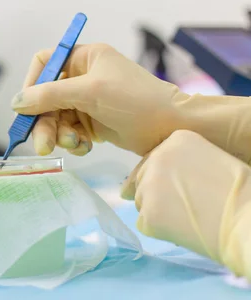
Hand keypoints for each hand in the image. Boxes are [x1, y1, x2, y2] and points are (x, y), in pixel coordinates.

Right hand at [12, 44, 186, 155]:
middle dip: (44, 121)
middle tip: (42, 146)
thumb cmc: (135, 100)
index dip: (32, 84)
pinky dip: (73, 141)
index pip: (45, 64)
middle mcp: (83, 77)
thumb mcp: (90, 93)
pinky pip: (70, 131)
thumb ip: (50, 95)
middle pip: (46, 97)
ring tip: (73, 145)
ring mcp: (88, 101)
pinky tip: (85, 147)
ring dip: (59, 134)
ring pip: (56, 117)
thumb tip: (16, 103)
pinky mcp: (93, 122)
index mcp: (84, 58)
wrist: (173, 128)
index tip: (26, 107)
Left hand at [122, 130, 250, 278]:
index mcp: (174, 140)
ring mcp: (149, 187)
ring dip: (157, 211)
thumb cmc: (237, 190)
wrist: (248, 218)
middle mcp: (156, 158)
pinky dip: (158, 230)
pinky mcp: (148, 215)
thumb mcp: (208, 160)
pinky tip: (182, 230)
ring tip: (186, 216)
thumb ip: (176, 164)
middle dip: (159, 194)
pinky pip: (144, 224)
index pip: (153, 160)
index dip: (166, 178)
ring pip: (141, 202)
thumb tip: (132, 185)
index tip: (183, 188)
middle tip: (185, 206)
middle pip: (142, 180)